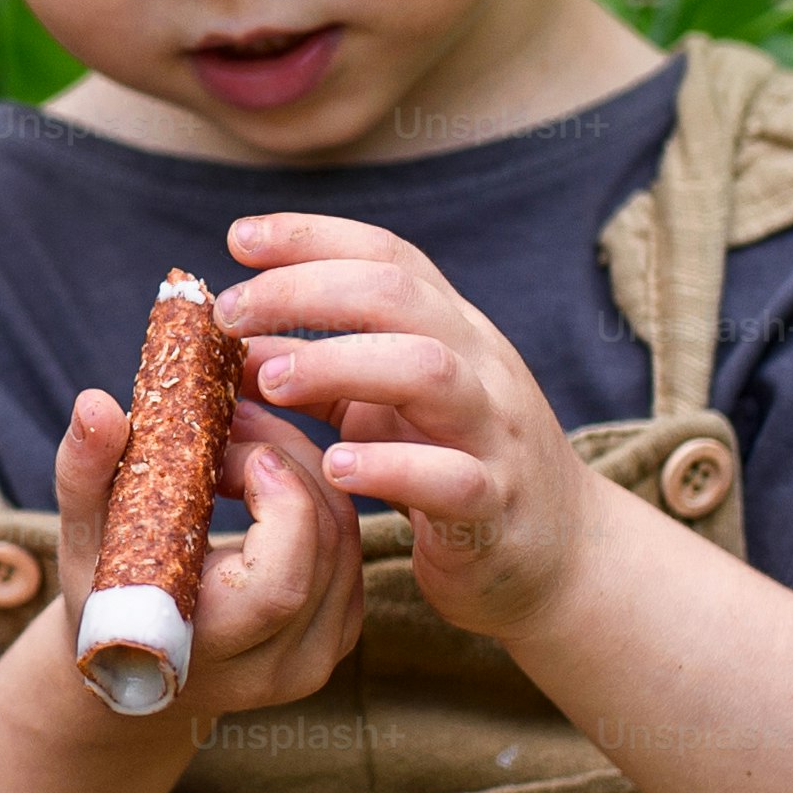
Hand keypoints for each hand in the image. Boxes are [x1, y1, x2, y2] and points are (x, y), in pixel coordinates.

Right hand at [47, 353, 363, 723]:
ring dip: (307, 473)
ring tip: (249, 441)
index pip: (280, 584)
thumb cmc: (102, 598)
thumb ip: (84, 471)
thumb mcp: (84, 538)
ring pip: (347, 542)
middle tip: (237, 423)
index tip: (229, 456)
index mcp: (209, 654)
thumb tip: (95, 404)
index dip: (278, 503)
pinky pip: (351, 552)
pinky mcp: (339, 636)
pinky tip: (271, 477)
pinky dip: (321, 500)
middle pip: (324, 549)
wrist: (136, 664)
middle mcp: (275, 671)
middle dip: (289, 466)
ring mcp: (316, 658)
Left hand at [218, 211, 597, 642]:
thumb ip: (321, 377)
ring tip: (272, 381)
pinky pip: (450, 477)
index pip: (387, 257)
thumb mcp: (385, 409)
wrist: (563, 556)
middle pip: (397, 296)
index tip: (238, 236)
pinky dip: (389, 468)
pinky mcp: (496, 505)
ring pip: (428, 370)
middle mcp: (480, 367)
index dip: (312, 238)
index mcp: (452, 332)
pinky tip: (335, 467)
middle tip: (229, 311)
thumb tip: (236, 347)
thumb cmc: (454, 466)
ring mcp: (493, 433)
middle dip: (305, 291)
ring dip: (339, 364)